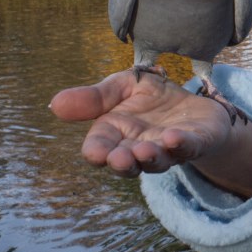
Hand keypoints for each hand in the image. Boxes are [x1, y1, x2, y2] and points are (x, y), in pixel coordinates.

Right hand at [51, 70, 232, 177]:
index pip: (99, 149)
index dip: (96, 152)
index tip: (95, 152)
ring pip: (157, 161)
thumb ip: (95, 97)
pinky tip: (174, 138)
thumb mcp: (122, 87)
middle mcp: (139, 147)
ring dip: (150, 157)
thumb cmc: (151, 98)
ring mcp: (168, 150)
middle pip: (127, 164)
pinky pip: (189, 148)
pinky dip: (182, 145)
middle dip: (123, 163)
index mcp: (116, 135)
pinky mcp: (196, 143)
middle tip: (119, 158)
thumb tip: (55, 103)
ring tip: (145, 149)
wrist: (193, 101)